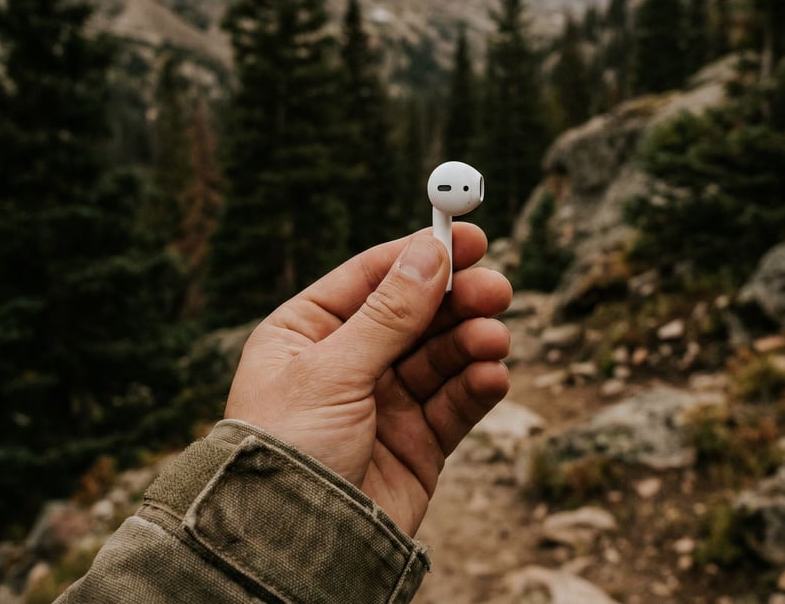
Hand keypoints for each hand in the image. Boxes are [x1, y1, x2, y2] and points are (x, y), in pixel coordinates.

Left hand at [224, 224, 511, 534]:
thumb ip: (389, 313)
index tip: (469, 236)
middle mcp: (347, 362)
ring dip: (472, 341)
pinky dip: (477, 385)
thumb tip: (430, 251)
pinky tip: (491, 375)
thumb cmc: (287, 449)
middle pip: (416, 313)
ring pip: (441, 356)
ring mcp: (384, 402)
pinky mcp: (417, 443)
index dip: (421, 254)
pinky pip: (454, 403)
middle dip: (458, 299)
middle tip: (496, 288)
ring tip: (493, 339)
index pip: (372, 277)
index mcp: (308, 331)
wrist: (291, 548)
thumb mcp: (332, 370)